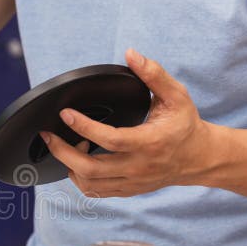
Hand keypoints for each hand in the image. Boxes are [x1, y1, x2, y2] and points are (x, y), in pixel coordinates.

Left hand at [40, 48, 210, 197]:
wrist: (199, 158)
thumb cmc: (185, 124)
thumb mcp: (176, 95)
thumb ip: (154, 74)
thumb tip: (132, 54)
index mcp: (150, 142)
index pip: (110, 139)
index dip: (84, 127)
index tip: (66, 114)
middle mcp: (139, 166)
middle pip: (91, 168)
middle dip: (63, 152)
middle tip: (48, 136)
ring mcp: (132, 182)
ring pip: (90, 183)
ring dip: (70, 165)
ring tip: (67, 145)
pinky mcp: (128, 190)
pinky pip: (96, 191)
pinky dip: (80, 178)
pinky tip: (78, 161)